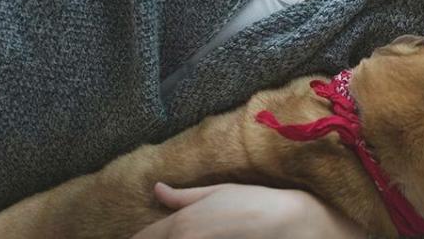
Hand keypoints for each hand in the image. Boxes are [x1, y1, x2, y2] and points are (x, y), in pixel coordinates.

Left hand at [131, 182, 367, 238]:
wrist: (284, 223)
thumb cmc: (252, 203)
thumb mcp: (217, 192)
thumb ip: (182, 196)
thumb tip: (157, 189)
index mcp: (180, 224)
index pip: (144, 237)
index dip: (141, 237)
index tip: (139, 236)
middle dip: (154, 238)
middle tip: (168, 232)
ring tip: (186, 233)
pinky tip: (201, 237)